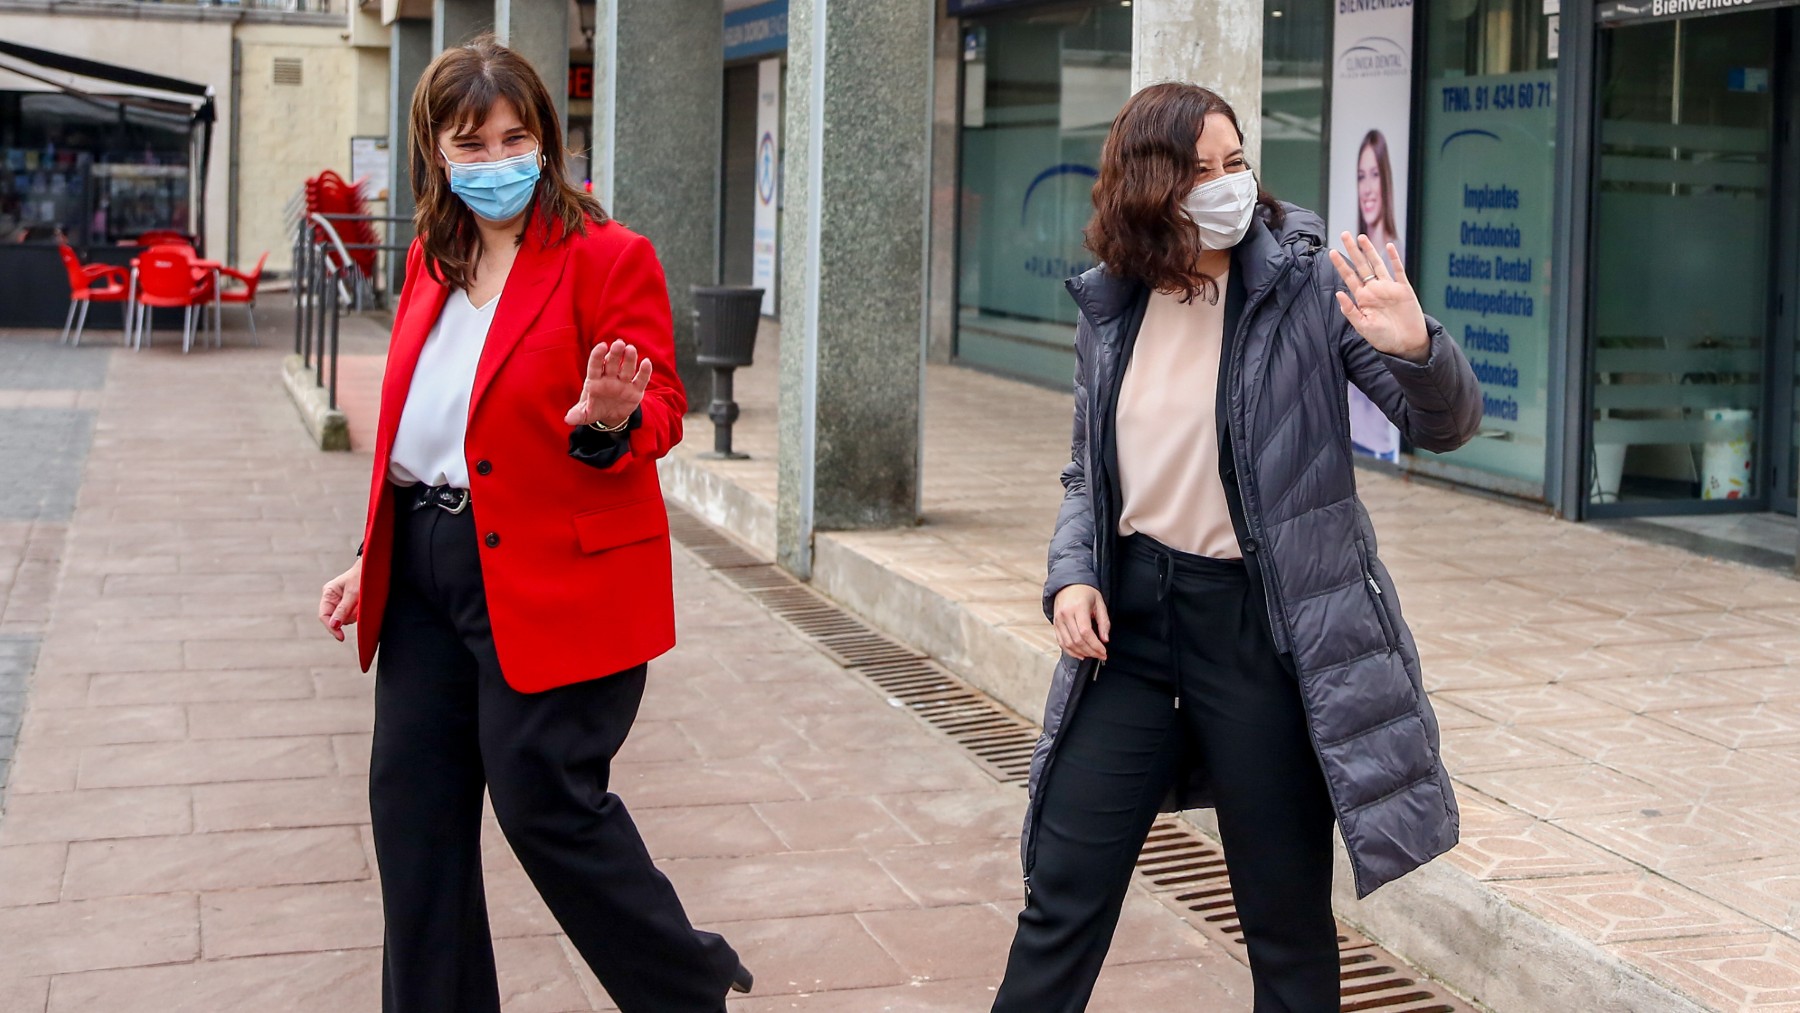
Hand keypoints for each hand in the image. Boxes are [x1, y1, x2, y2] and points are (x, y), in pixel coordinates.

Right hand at [319, 558, 362, 641]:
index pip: (324, 615)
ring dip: (355, 616)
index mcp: (329, 593)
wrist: (376, 567)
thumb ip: (343, 609)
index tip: (341, 637)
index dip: (331, 628)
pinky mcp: (351, 605)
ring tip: (362, 604)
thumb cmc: (363, 576)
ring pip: (345, 619)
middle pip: (335, 619)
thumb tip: (334, 625)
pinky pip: (353, 616)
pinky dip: (359, 614)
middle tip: (358, 611)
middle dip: (346, 618)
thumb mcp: (353, 593)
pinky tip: (363, 605)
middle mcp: (333, 598)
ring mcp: (342, 602)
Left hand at [565, 339, 651, 428]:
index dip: (598, 356)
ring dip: (629, 359)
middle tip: (619, 344)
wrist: (610, 416)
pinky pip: (640, 380)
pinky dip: (644, 372)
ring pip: (626, 368)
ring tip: (631, 349)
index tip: (601, 346)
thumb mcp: (585, 414)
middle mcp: (609, 378)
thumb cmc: (594, 409)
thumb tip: (568, 419)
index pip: (595, 366)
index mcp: (595, 380)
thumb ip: (577, 415)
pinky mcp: (635, 390)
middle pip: (612, 363)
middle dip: (615, 354)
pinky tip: (646, 362)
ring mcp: (623, 383)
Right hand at [1052, 584, 1109, 660]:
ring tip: (1092, 655)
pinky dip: (1070, 651)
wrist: (1068, 584)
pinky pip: (1061, 642)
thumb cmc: (1085, 592)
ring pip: (1068, 643)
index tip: (1104, 652)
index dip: (1095, 645)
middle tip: (1101, 655)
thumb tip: (1105, 639)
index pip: (1086, 632)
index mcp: (1078, 607)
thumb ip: (1104, 622)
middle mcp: (1066, 614)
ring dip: (1081, 653)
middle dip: (1091, 651)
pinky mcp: (1055, 625)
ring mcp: (1059, 620)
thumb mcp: (1099, 603)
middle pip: (1077, 640)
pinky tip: (1080, 654)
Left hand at [1328, 233, 1429, 363]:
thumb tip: (1338, 293)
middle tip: (1344, 234)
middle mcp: (1374, 289)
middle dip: (1353, 250)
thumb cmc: (1383, 338)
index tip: (1331, 252)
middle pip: (1361, 265)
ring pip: (1377, 264)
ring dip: (1370, 250)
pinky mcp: (1403, 289)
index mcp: (1363, 298)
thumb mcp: (1363, 326)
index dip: (1341, 264)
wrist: (1406, 344)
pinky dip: (1394, 258)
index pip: (1349, 277)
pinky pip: (1398, 270)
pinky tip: (1389, 246)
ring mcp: (1389, 287)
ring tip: (1361, 237)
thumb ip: (1350, 310)